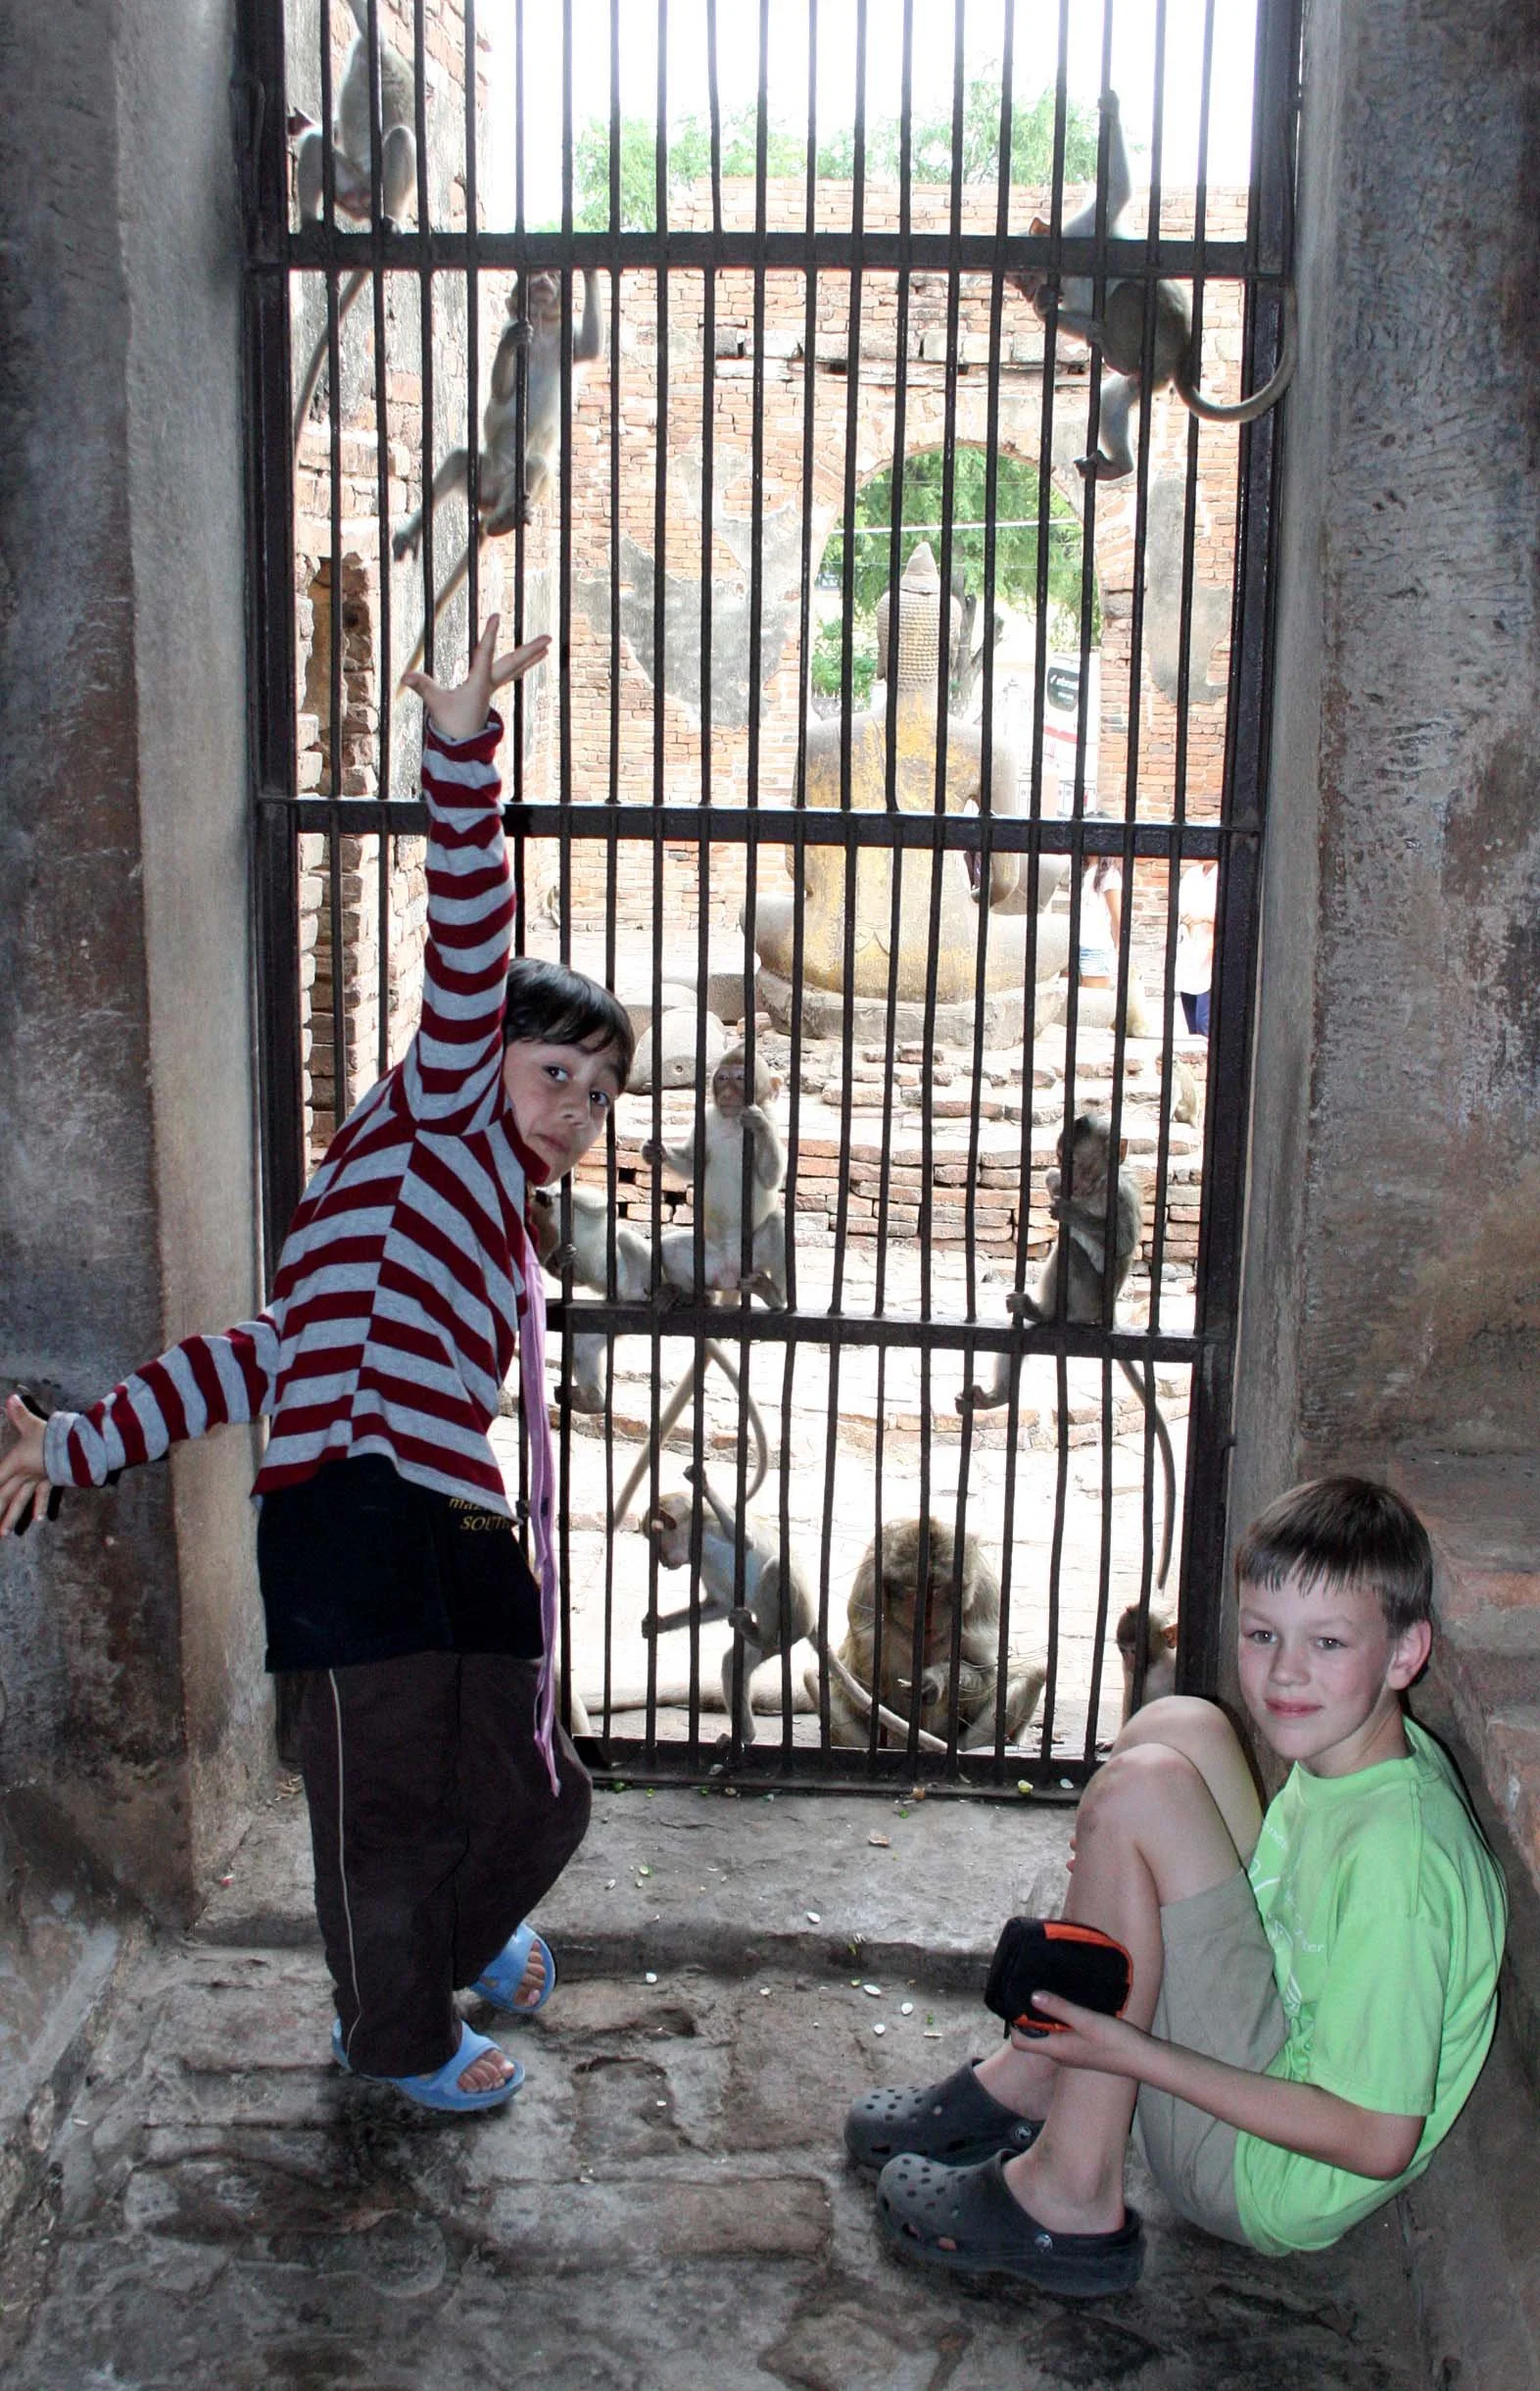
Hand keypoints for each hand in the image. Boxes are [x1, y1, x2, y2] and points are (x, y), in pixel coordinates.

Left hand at [0, 1392, 52, 1536]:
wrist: (78, 1448)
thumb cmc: (53, 1436)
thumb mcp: (33, 1424)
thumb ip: (20, 1414)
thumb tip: (10, 1398)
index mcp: (15, 1463)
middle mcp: (24, 1475)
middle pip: (5, 1496)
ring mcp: (37, 1480)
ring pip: (21, 1501)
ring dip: (11, 1517)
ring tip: (4, 1533)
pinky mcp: (50, 1480)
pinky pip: (43, 1496)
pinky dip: (40, 1507)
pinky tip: (38, 1520)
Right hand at [403, 616, 550, 745]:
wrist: (461, 748)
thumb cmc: (449, 725)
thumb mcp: (435, 704)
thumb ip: (422, 687)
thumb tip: (405, 677)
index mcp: (478, 683)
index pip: (484, 653)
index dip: (489, 634)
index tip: (497, 615)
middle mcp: (489, 685)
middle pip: (513, 663)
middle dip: (530, 650)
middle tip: (549, 638)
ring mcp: (491, 689)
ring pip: (514, 670)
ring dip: (530, 658)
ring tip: (546, 649)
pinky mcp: (488, 694)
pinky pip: (508, 675)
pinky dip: (518, 667)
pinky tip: (524, 663)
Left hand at [1012, 1992, 1149, 2078]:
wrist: (1141, 2059)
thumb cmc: (1114, 2041)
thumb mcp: (1085, 2020)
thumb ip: (1059, 2008)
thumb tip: (1032, 1996)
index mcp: (1056, 2050)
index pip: (1020, 2042)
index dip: (1015, 2024)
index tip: (1018, 2002)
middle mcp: (1060, 2054)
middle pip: (1033, 2037)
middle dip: (1029, 2017)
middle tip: (1032, 1992)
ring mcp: (1071, 2054)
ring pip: (1049, 2035)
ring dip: (1046, 2018)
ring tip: (1050, 1994)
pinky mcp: (1082, 2050)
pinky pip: (1063, 2036)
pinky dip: (1060, 2022)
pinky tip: (1069, 2006)